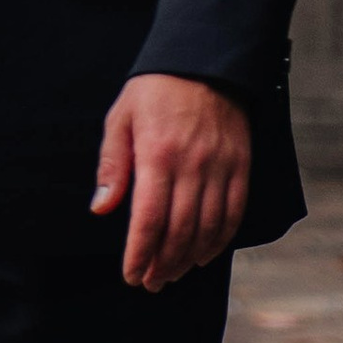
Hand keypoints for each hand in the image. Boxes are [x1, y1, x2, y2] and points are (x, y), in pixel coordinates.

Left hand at [91, 73, 248, 290]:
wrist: (204, 60)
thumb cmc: (155, 90)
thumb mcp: (121, 118)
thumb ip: (112, 165)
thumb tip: (102, 207)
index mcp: (157, 155)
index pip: (149, 219)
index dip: (140, 254)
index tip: (132, 275)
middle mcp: (192, 165)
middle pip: (179, 231)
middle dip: (163, 264)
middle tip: (151, 282)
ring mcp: (221, 167)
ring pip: (208, 228)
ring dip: (189, 259)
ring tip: (172, 274)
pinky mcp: (240, 166)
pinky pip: (234, 213)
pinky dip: (220, 240)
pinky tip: (204, 255)